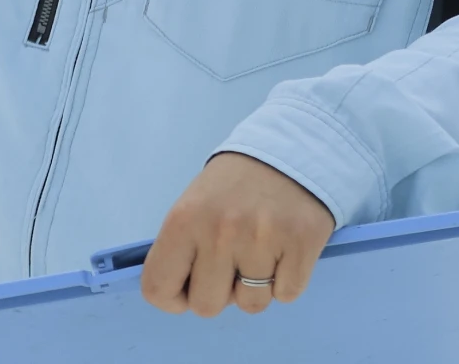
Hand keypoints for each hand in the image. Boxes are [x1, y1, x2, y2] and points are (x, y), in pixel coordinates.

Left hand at [138, 152, 334, 316]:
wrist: (288, 151)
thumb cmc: (233, 186)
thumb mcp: (193, 206)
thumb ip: (184, 249)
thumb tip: (183, 295)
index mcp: (183, 220)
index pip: (158, 288)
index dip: (172, 299)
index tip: (187, 287)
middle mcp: (219, 232)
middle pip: (206, 306)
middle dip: (218, 294)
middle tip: (229, 268)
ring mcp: (261, 240)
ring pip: (251, 305)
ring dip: (255, 288)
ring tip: (259, 255)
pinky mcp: (300, 245)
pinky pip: (286, 296)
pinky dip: (285, 282)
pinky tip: (283, 252)